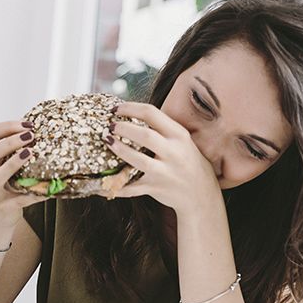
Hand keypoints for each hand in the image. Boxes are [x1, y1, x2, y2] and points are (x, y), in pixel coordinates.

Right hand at [0, 120, 44, 228]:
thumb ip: (3, 149)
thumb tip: (31, 129)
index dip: (6, 127)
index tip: (26, 124)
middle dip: (9, 142)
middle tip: (30, 135)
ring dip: (14, 163)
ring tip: (30, 152)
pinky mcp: (1, 209)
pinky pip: (19, 200)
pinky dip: (34, 192)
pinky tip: (48, 186)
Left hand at [99, 102, 220, 211]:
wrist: (202, 193)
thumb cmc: (187, 161)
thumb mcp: (181, 140)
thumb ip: (161, 129)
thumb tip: (130, 114)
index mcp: (179, 135)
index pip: (152, 114)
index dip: (130, 108)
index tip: (115, 109)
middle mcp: (174, 152)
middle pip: (144, 136)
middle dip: (123, 128)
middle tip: (109, 126)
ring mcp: (165, 172)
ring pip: (138, 160)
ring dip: (119, 150)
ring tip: (107, 141)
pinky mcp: (156, 188)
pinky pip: (131, 188)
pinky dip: (114, 187)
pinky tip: (100, 184)